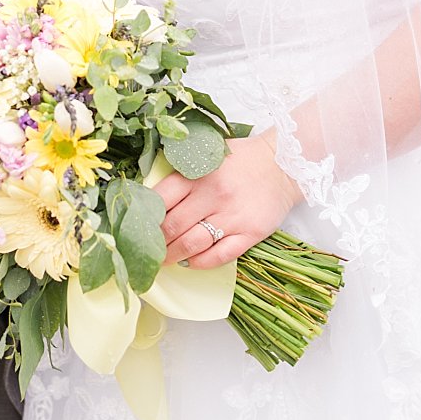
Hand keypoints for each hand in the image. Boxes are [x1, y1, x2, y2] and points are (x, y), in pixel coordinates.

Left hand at [152, 132, 302, 268]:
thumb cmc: (240, 160)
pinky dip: (202, 262)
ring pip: (193, 243)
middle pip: (173, 226)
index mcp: (196, 174)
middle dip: (156, 242)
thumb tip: (150, 194)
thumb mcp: (206, 157)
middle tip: (147, 249)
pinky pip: (221, 254)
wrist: (283, 165)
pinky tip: (191, 263)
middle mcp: (212, 196)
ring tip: (163, 261)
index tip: (137, 226)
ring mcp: (231, 216)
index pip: (161, 199)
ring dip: (174, 255)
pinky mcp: (250, 233)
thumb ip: (182, 174)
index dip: (145, 217)